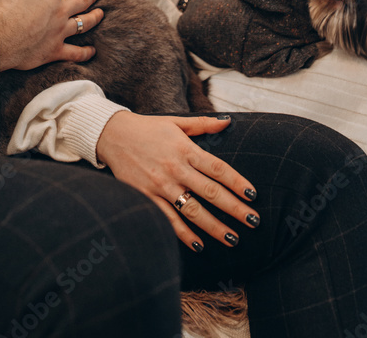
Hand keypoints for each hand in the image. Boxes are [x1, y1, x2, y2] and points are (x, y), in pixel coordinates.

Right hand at [0, 0, 102, 71]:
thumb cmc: (1, 6)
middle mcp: (61, 10)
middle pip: (83, 0)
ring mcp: (60, 31)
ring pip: (84, 23)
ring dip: (94, 18)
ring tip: (100, 14)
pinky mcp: (55, 50)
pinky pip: (76, 52)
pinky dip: (85, 53)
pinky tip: (92, 51)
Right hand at [96, 111, 258, 251]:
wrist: (112, 134)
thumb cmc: (148, 128)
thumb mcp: (175, 122)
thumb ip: (202, 124)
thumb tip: (227, 121)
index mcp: (185, 149)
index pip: (217, 168)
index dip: (237, 182)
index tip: (252, 195)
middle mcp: (175, 168)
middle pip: (210, 192)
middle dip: (234, 209)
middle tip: (254, 222)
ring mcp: (160, 185)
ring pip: (192, 210)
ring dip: (214, 227)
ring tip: (233, 239)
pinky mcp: (146, 196)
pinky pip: (168, 219)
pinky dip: (184, 234)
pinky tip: (199, 245)